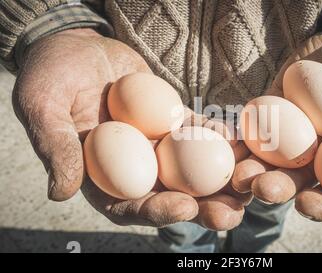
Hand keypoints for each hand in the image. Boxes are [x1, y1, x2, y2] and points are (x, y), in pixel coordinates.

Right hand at [13, 28, 249, 229]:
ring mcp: (156, 145)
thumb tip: (60, 192)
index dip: (156, 211)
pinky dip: (219, 136)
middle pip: (170, 195)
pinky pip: (199, 131)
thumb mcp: (43, 107)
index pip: (129, 205)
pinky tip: (241, 139)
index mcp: (100, 176)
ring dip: (222, 177)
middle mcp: (133, 167)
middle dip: (203, 207)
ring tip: (250, 179)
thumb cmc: (51, 76)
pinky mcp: (172, 121)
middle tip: (233, 210)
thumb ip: (55, 146)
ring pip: (192, 168)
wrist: (76, 45)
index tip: (184, 207)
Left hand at [232, 20, 321, 220]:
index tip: (305, 205)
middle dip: (277, 189)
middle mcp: (317, 154)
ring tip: (239, 175)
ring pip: (269, 162)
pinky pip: (252, 131)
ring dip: (252, 171)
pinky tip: (227, 145)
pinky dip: (239, 140)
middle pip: (296, 181)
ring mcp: (289, 137)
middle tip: (261, 188)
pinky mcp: (268, 116)